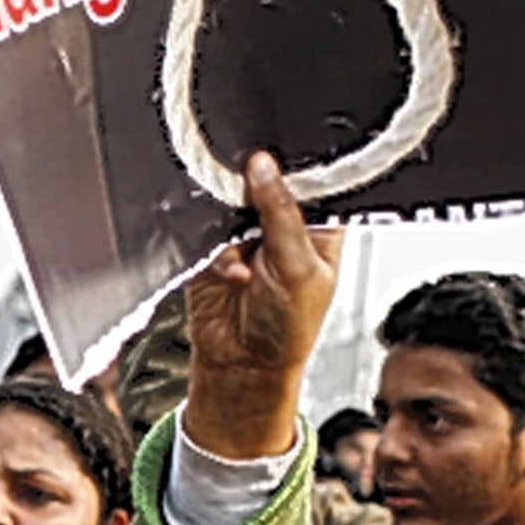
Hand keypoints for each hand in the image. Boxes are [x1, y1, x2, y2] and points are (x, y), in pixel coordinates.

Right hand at [183, 152, 342, 459]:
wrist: (243, 365)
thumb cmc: (288, 328)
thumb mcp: (297, 267)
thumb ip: (280, 213)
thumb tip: (263, 167)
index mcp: (318, 226)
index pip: (309, 179)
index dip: (293, 166)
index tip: (275, 159)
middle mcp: (281, 225)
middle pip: (263, 184)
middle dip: (252, 194)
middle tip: (252, 210)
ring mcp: (245, 235)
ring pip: (230, 204)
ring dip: (231, 227)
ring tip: (245, 261)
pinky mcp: (213, 248)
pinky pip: (206, 230)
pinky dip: (217, 253)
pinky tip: (232, 275)